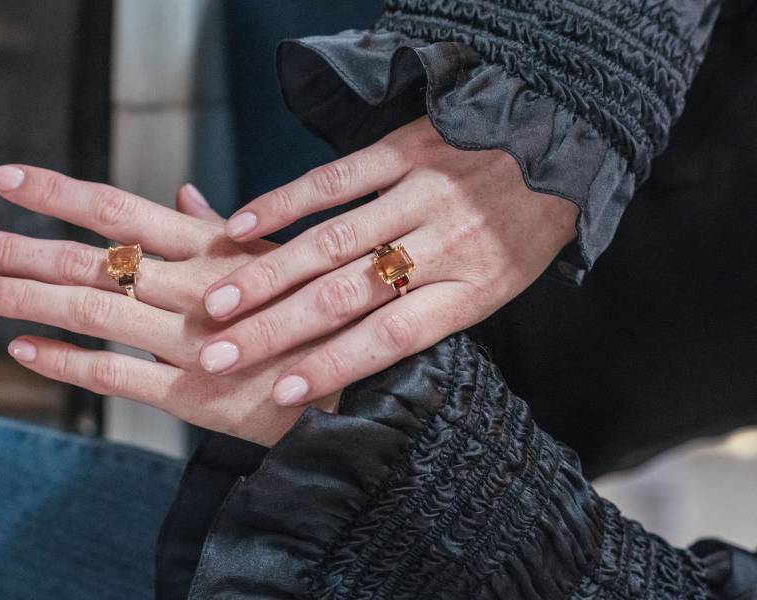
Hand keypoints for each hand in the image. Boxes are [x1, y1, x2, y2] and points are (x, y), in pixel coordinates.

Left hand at [0, 166, 337, 445]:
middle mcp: (192, 290)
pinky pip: (115, 376)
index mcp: (212, 250)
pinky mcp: (189, 393)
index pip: (120, 211)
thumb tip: (183, 192)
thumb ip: (221, 228)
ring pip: (92, 313)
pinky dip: (65, 362)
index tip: (5, 180)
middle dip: (18, 249)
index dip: (58, 194)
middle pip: (89, 262)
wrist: (345, 387)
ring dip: (27, 300)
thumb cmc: (310, 311)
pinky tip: (26, 349)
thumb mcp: (274, 257)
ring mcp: (187, 342)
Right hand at [197, 117, 579, 405]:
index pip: (391, 338)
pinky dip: (286, 202)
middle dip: (278, 329)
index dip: (335, 367)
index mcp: (471, 290)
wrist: (563, 143)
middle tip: (220, 356)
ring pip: (331, 241)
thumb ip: (437, 311)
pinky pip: (338, 178)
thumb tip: (365, 347)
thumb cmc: (525, 230)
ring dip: (268, 273)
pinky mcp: (405, 150)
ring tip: (218, 304)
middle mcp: (441, 246)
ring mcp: (420, 194)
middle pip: (347, 295)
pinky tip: (243, 225)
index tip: (283, 392)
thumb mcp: (499, 285)